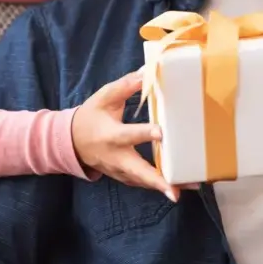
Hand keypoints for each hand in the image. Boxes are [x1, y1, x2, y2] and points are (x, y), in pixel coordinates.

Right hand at [71, 69, 179, 200]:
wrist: (72, 142)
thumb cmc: (91, 116)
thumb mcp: (104, 97)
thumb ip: (125, 86)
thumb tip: (146, 72)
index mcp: (110, 135)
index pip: (129, 135)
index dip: (145, 134)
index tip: (161, 133)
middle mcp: (116, 157)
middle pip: (138, 171)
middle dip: (157, 181)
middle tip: (175, 191)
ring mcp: (120, 171)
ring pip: (143, 182)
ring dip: (165, 186)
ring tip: (190, 186)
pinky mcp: (124, 177)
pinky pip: (143, 183)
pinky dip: (160, 185)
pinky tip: (181, 184)